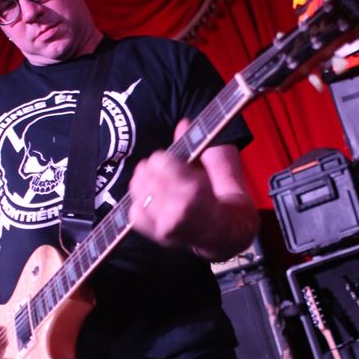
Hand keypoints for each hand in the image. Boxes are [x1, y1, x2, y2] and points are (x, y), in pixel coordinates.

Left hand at [128, 122, 217, 249]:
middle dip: (152, 170)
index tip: (170, 162)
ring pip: (137, 192)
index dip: (163, 159)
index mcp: (195, 189)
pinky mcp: (158, 235)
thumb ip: (199, 144)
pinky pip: (134, 213)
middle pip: (145, 174)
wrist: (225, 232)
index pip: (159, 161)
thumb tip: (184, 123)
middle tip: (163, 174)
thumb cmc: (219, 197)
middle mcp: (179, 209)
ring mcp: (167, 225)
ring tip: (157, 186)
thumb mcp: (217, 166)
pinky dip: (139, 205)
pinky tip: (152, 203)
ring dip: (144, 185)